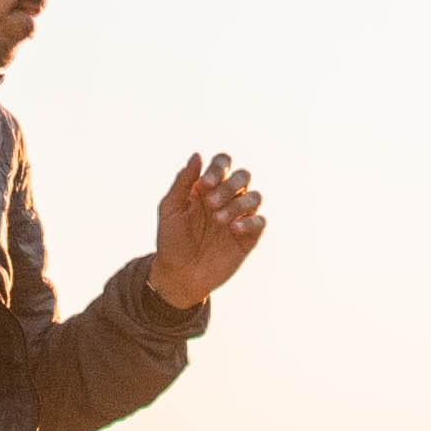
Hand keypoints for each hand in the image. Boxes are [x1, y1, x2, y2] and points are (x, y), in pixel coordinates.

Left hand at [145, 151, 266, 312]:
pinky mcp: (248, 237)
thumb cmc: (171, 240)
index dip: (218, 168)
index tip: (204, 185)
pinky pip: (260, 221)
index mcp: (206, 187)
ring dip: (238, 203)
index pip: (222, 163)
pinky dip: (249, 221)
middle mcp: (226, 198)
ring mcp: (238, 217)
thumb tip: (197, 155)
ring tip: (219, 220)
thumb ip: (182, 182)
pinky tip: (233, 229)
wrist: (179, 275)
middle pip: (243, 176)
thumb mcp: (170, 209)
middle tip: (211, 203)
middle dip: (230, 185)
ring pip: (254, 196)